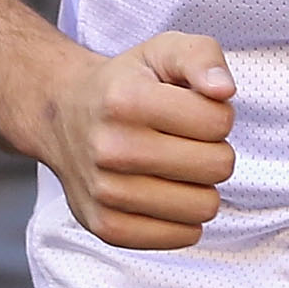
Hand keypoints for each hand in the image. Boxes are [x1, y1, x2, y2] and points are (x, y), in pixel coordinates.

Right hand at [34, 32, 237, 250]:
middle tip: (186, 140)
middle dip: (214, 150)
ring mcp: (105, 193)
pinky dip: (185, 217)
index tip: (193, 110)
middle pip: (217, 167)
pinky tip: (165, 192)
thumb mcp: (164, 50)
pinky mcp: (107, 227)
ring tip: (176, 166)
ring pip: (204, 207)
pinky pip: (183, 236)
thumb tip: (224, 90)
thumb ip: (202, 57)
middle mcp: (111, 148)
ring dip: (201, 186)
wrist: (64, 116)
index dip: (218, 114)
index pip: (219, 121)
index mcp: (127, 99)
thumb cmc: (127, 82)